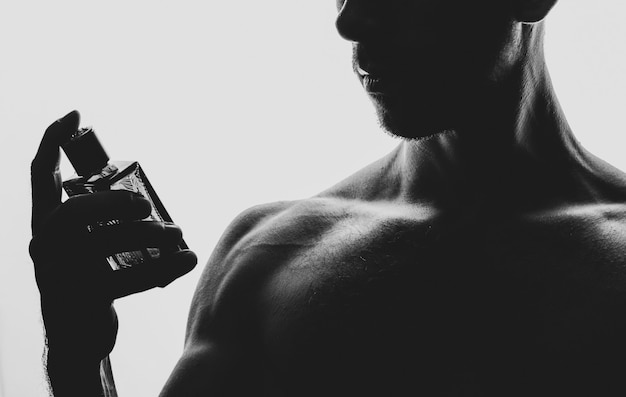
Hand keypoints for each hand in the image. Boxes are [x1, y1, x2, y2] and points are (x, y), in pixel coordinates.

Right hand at [29, 110, 196, 366]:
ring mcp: (57, 275)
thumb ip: (108, 220)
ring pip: (103, 244)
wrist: (79, 338)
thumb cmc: (93, 281)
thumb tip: (150, 200)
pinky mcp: (81, 299)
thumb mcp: (94, 245)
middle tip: (148, 205)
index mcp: (46, 225)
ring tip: (178, 234)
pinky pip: (127, 277)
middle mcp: (44, 246)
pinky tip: (187, 259)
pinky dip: (163, 265)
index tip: (75, 115)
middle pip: (73, 211)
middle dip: (114, 203)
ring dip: (147, 234)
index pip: (39, 177)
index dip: (52, 142)